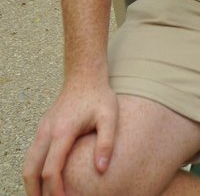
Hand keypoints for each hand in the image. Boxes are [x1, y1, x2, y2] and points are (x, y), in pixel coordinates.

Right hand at [23, 79, 117, 195]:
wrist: (84, 76)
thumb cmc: (99, 97)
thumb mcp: (110, 117)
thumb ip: (106, 143)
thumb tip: (101, 169)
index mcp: (62, 132)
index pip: (51, 169)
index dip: (55, 189)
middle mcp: (46, 133)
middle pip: (31, 170)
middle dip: (36, 191)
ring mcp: (41, 130)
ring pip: (27, 163)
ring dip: (31, 183)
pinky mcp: (42, 129)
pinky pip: (32, 155)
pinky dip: (33, 170)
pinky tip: (44, 179)